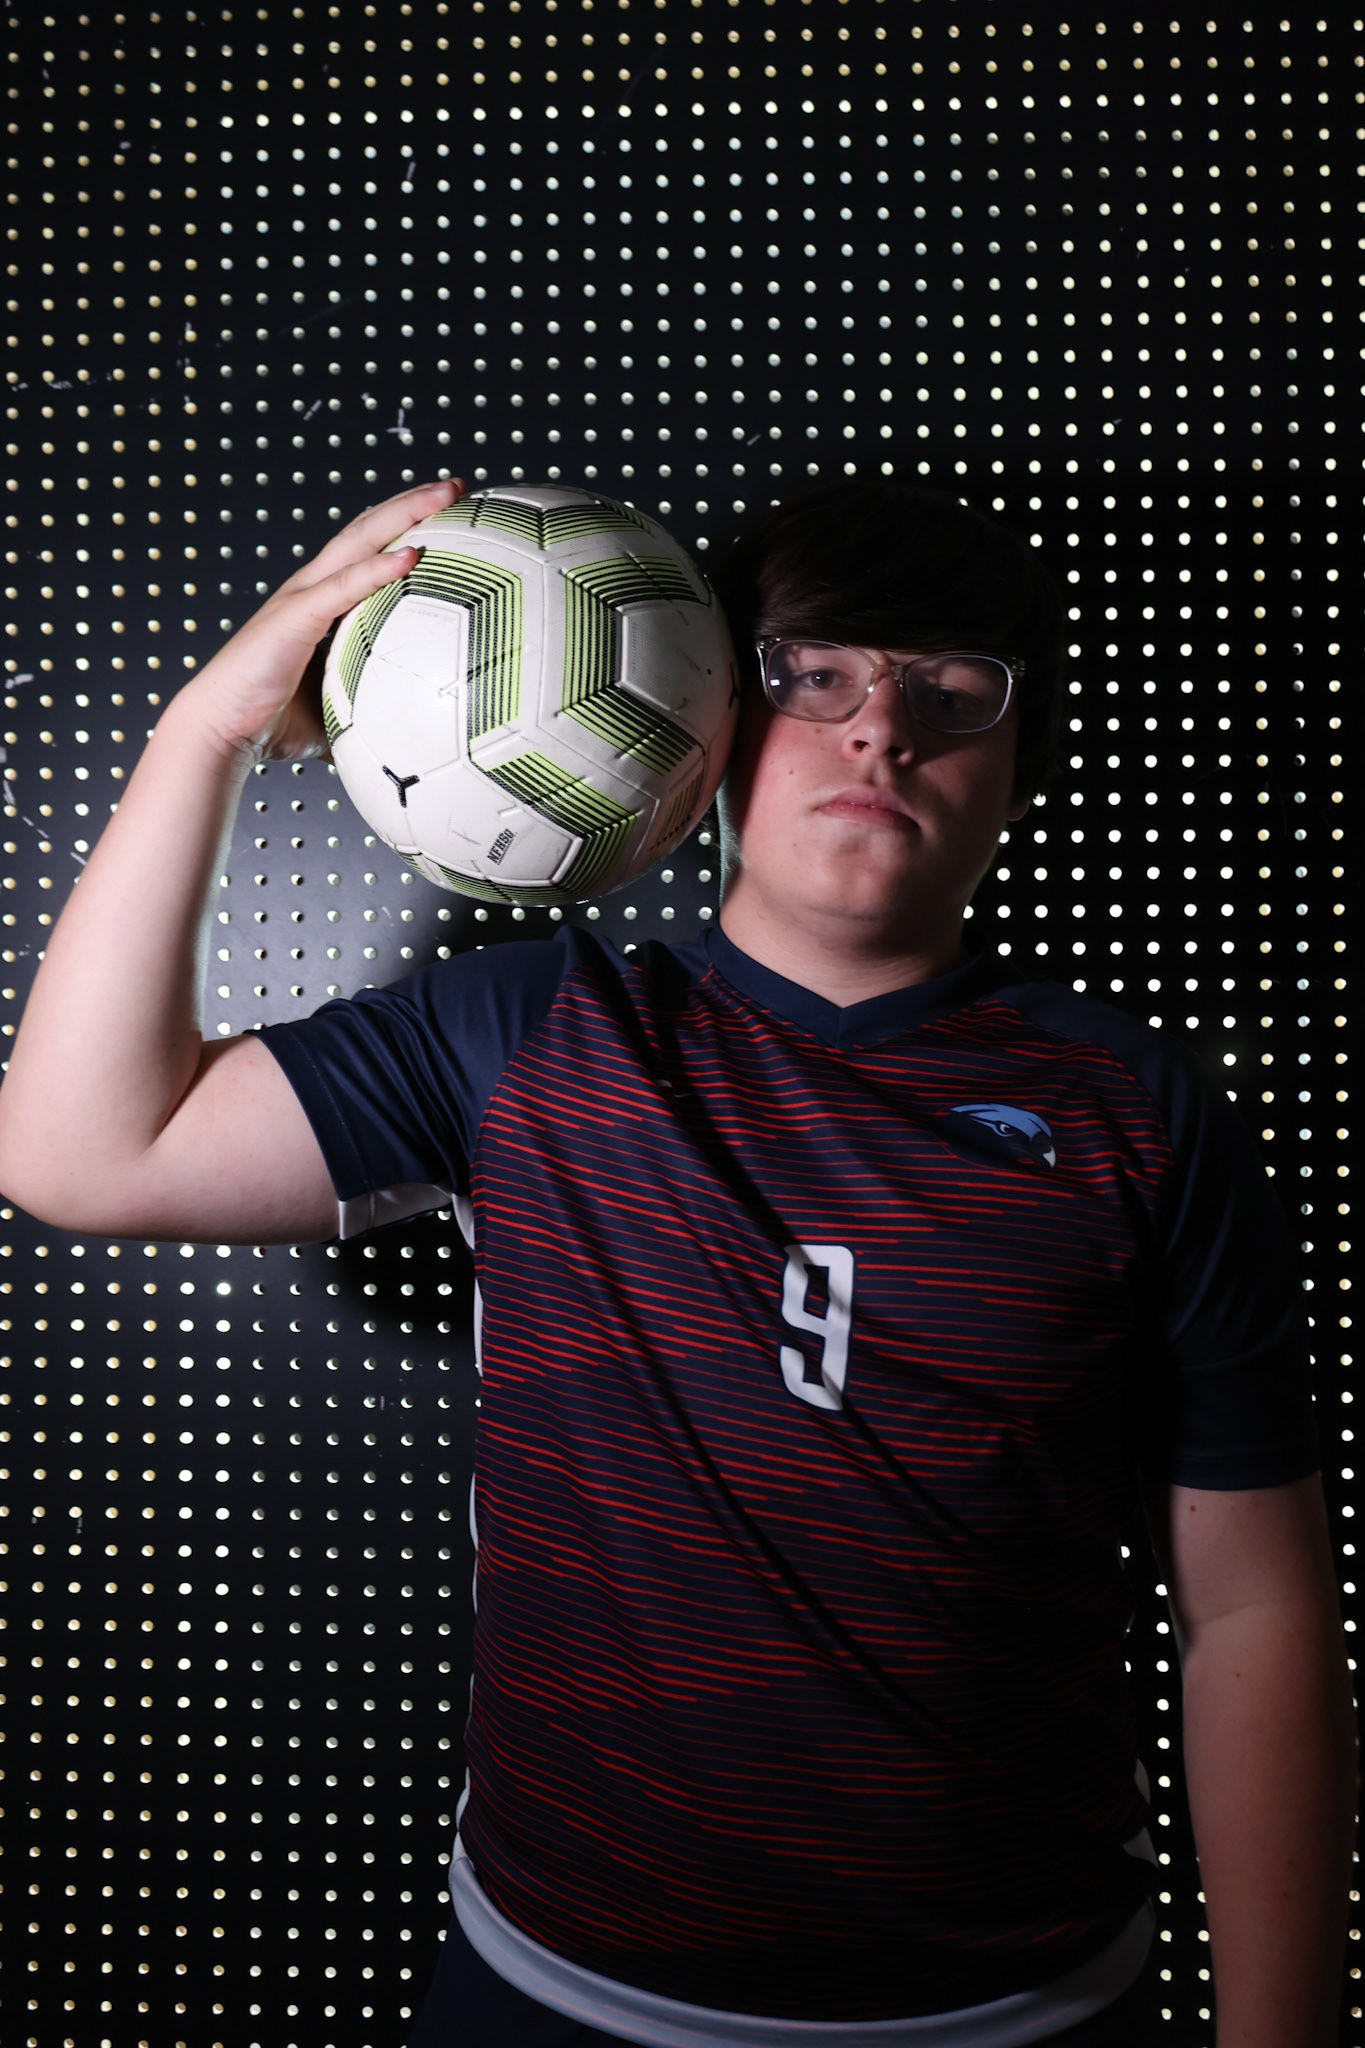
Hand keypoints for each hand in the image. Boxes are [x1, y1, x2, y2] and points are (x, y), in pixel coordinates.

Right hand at [177, 477, 463, 764]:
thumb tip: (404, 735)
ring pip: (359, 541)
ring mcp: (301, 597)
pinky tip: (411, 555)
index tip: (447, 514)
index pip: (367, 550)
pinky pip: (343, 588)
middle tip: (457, 485)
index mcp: (320, 603)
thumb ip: (366, 710)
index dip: (403, 526)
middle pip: (368, 529)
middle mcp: (311, 588)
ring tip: (445, 496)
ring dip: (404, 514)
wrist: (219, 732)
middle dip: (413, 502)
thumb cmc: (270, 723)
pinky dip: (377, 569)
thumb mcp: (335, 713)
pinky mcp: (294, 617)